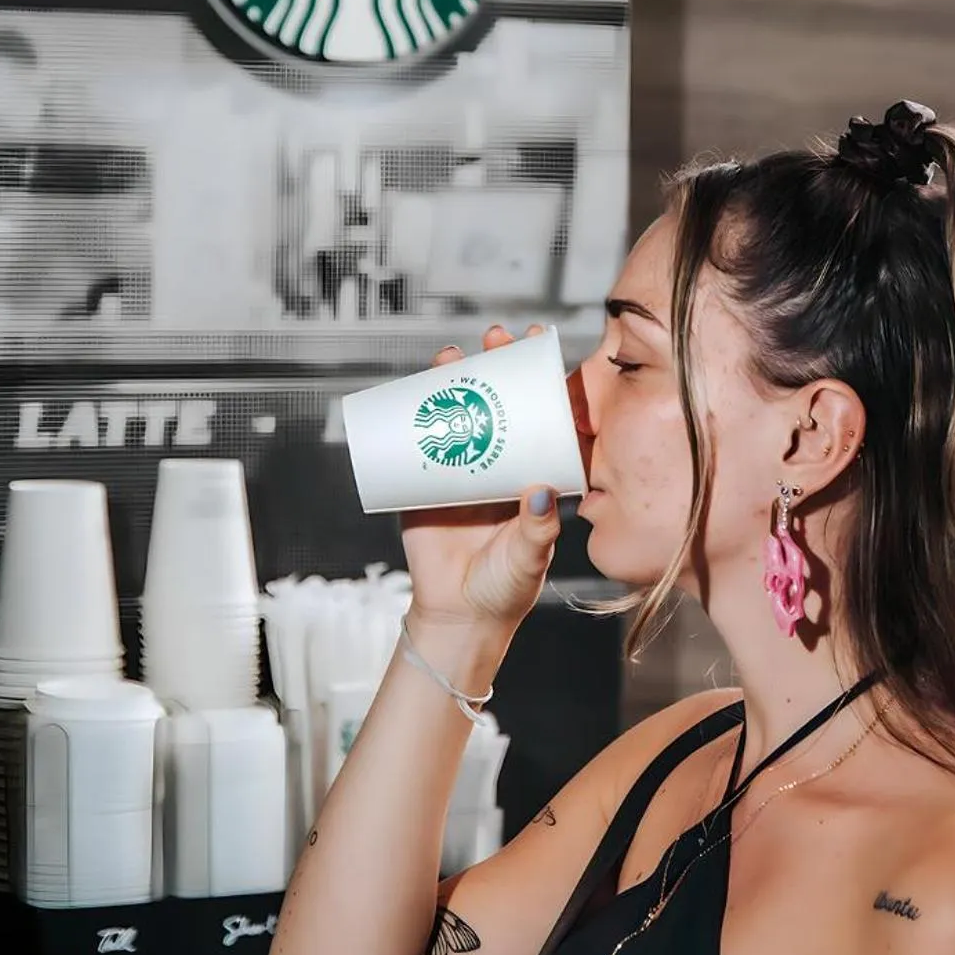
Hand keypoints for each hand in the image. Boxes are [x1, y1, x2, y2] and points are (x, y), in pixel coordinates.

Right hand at [398, 325, 562, 631]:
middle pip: (498, 402)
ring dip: (455, 378)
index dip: (541, 381)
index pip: (541, 416)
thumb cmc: (505, 588)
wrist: (457, 615)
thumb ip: (537, 530)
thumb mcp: (529, 557)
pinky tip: (413, 388)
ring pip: (458, 412)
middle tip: (495, 339)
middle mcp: (498, 463)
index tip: (541, 348)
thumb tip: (540, 492)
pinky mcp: (423, 483)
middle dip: (496, 365)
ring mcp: (460, 470)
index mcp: (532, 472)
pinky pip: (417, 440)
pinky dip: (413, 413)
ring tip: (453, 354)